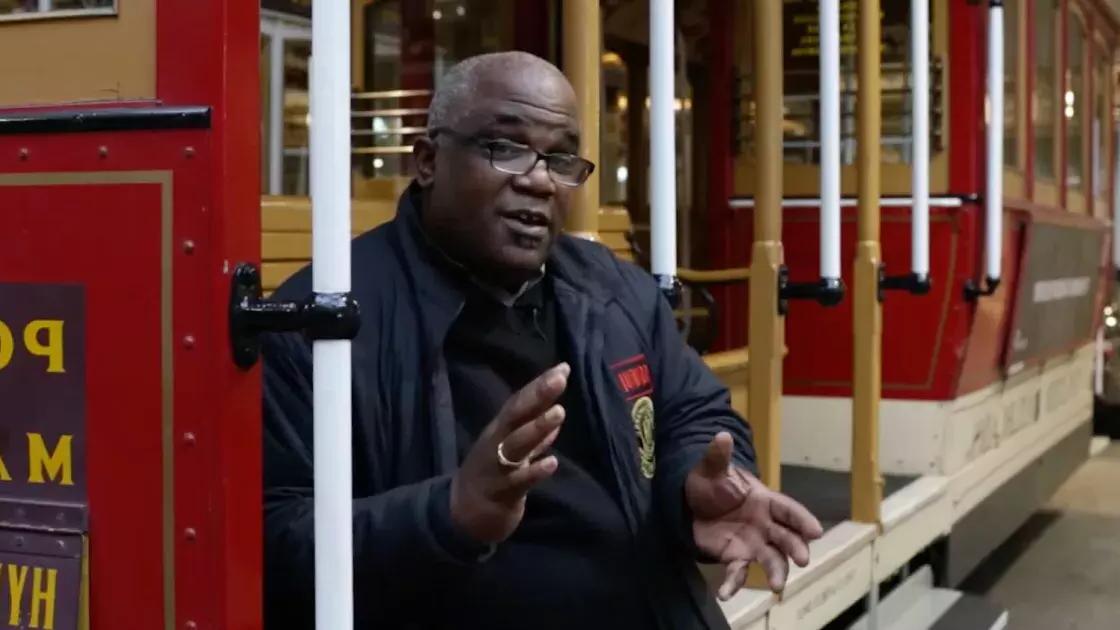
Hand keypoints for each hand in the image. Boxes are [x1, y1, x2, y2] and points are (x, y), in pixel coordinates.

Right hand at [449, 363, 569, 543]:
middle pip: (515, 416)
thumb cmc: (493, 477)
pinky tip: (552, 463)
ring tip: (559, 412)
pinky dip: (534, 472)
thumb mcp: (512, 451)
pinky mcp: (501, 493)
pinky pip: (518, 481)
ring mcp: (497, 467)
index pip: (519, 403)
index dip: (539, 385)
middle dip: (537, 396)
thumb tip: (555, 410)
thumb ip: (536, 435)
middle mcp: (496, 444)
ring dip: (537, 429)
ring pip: (516, 445)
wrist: (462, 515)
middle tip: (559, 378)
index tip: (563, 368)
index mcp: (499, 431)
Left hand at [685, 432, 823, 597]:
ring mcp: (753, 542)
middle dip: (796, 547)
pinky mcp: (736, 557)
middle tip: (803, 559)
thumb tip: (721, 435)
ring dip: (777, 571)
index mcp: (764, 500)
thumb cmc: (709, 482)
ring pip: (772, 559)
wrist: (690, 503)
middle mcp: (765, 524)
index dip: (802, 519)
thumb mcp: (711, 469)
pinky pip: (738, 573)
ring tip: (778, 586)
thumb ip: (718, 456)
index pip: (788, 509)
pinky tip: (725, 593)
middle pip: (786, 537)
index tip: (816, 530)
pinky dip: (734, 584)